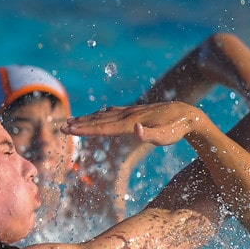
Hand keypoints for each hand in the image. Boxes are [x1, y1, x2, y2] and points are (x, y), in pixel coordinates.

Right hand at [63, 101, 207, 146]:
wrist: (188, 114)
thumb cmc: (177, 129)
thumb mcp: (166, 136)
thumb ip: (150, 134)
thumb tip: (136, 130)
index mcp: (131, 123)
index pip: (103, 127)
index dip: (85, 129)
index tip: (70, 130)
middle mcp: (128, 115)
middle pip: (99, 120)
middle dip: (79, 124)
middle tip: (61, 127)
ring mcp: (131, 112)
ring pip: (104, 116)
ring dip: (87, 119)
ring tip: (72, 120)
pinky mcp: (136, 112)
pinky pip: (113, 113)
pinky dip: (102, 114)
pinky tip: (98, 113)